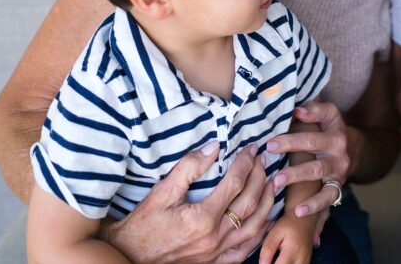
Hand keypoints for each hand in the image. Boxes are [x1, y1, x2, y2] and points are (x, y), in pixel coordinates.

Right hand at [101, 142, 273, 263]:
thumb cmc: (141, 225)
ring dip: (268, 203)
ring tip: (273, 183)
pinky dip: (260, 234)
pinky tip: (266, 220)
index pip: (236, 183)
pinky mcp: (214, 263)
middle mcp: (214, 237)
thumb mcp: (160, 192)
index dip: (246, 163)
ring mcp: (216, 253)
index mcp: (202, 217)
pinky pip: (245, 250)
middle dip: (260, 177)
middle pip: (250, 202)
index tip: (252, 149)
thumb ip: (188, 168)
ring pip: (254, 226)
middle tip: (263, 160)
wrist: (127, 257)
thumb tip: (213, 147)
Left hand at [257, 213, 316, 263]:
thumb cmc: (288, 223)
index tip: (264, 263)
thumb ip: (267, 249)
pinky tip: (283, 261)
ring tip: (277, 260)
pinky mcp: (307, 261)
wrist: (305, 217)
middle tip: (269, 261)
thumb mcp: (275, 232)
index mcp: (292, 250)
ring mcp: (306, 260)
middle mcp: (301, 258)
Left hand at [266, 101, 350, 216]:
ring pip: (317, 171)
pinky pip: (326, 199)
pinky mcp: (337, 189)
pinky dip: (313, 206)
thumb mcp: (329, 116)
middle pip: (314, 144)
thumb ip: (314, 110)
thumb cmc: (329, 133)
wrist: (353, 156)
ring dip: (297, 175)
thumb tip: (297, 110)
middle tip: (270, 147)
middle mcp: (338, 149)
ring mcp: (338, 171)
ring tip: (277, 180)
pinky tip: (298, 212)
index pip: (321, 119)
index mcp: (335, 130)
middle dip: (291, 145)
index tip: (289, 116)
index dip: (308, 116)